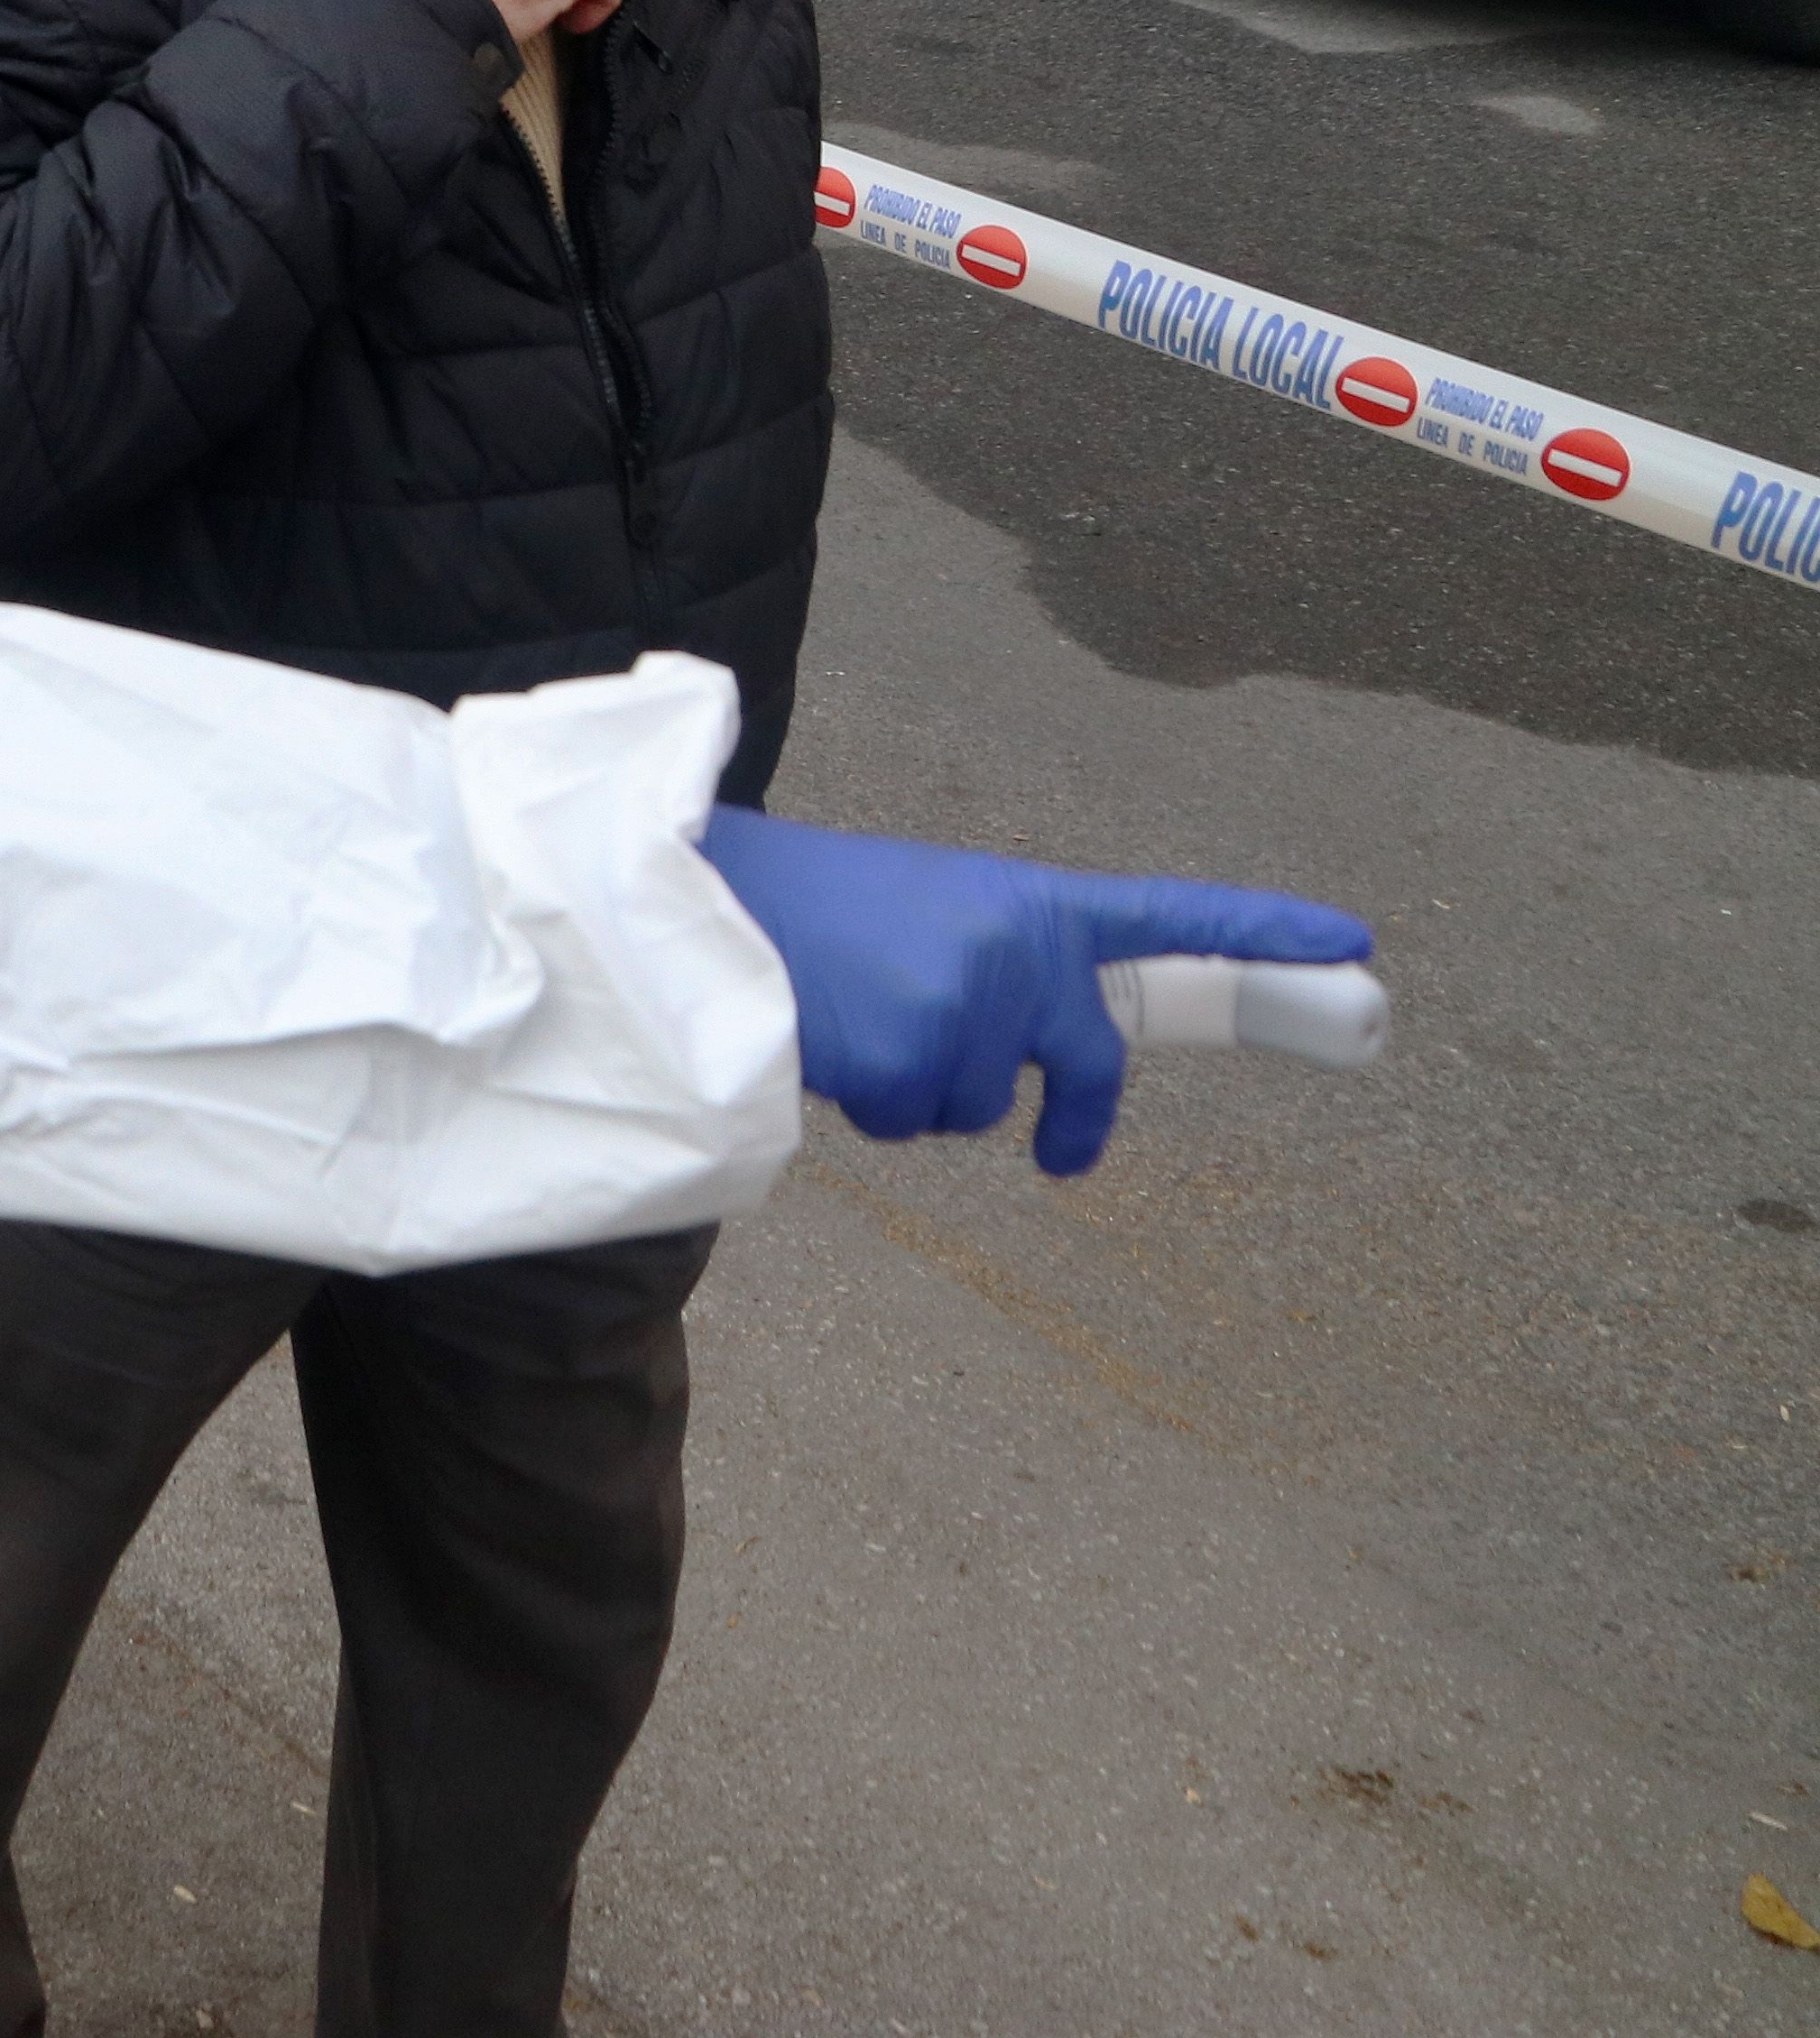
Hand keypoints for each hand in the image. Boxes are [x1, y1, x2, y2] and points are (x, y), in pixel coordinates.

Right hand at [698, 808, 1373, 1177]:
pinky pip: (907, 1118)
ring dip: (919, 1086)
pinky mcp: (908, 1065)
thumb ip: (996, 961)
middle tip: (1067, 1153)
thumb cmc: (807, 906)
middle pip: (1088, 1060)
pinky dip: (865, 1099)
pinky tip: (823, 1041)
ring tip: (850, 1018)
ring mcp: (968, 1011)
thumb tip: (1020, 1053)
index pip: (1170, 914)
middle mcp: (1018, 952)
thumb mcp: (924, 908)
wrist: (697, 903)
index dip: (1263, 931)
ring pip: (978, 1103)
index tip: (1355, 943)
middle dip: (1078, 1113)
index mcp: (1027, 900)